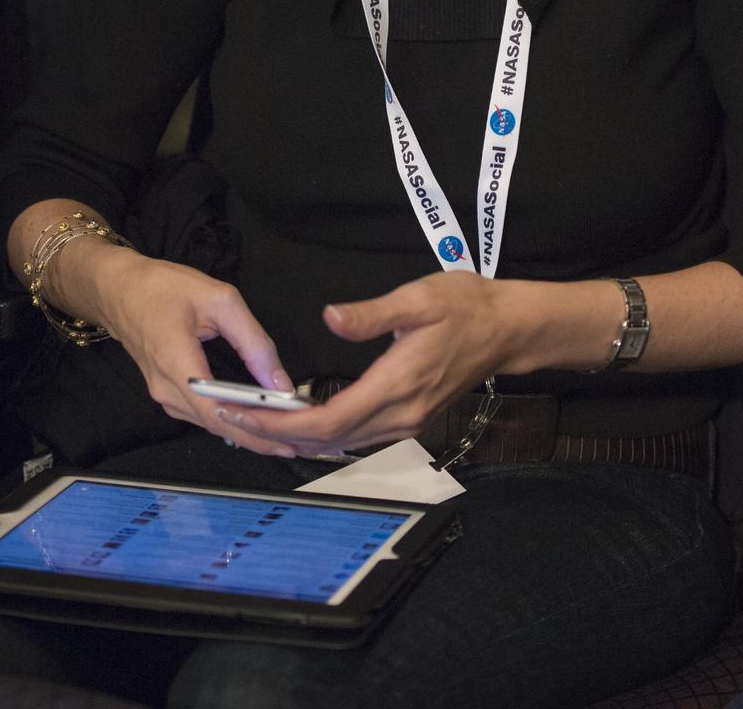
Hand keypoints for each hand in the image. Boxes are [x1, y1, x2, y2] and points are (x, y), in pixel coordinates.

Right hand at [94, 251, 299, 456]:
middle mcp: (165, 388)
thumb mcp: (220, 300)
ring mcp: (162, 394)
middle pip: (217, 424)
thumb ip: (253, 341)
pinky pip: (201, 415)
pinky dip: (230, 421)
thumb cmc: (165, 287)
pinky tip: (254, 423)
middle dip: (259, 438)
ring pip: (209, 424)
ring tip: (284, 437)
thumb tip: (280, 382)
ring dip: (246, 433)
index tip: (288, 436)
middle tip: (299, 444)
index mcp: (176, 362)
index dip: (254, 429)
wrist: (119, 289)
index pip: (218, 411)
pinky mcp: (165, 393)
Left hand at [216, 271, 519, 456]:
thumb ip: (371, 314)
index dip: (284, 422)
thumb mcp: (418, 298)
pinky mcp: (411, 417)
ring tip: (257, 422)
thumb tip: (329, 317)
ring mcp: (408, 420)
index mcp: (397, 385)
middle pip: (329, 440)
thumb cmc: (466, 307)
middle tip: (234, 418)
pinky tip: (303, 422)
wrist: (508, 329)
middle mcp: (400, 414)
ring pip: (343, 443)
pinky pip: (358, 436)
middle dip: (278, 433)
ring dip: (298, 437)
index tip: (247, 413)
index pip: (329, 419)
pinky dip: (323, 434)